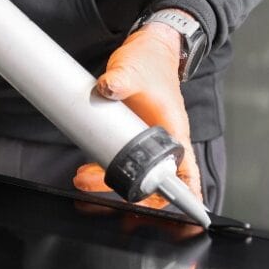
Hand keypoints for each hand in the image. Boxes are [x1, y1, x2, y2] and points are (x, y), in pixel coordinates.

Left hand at [73, 13, 202, 209]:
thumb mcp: (133, 69)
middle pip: (152, 183)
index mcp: (174, 132)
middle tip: (96, 186)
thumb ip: (120, 80)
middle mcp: (162, 141)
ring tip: (83, 178)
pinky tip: (86, 169)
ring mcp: (145, 139)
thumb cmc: (151, 62)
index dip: (185, 199)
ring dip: (109, 181)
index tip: (182, 221)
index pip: (184, 175)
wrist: (148, 48)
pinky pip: (119, 159)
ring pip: (133, 174)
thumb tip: (108, 88)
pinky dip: (104, 168)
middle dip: (130, 195)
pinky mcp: (129, 134)